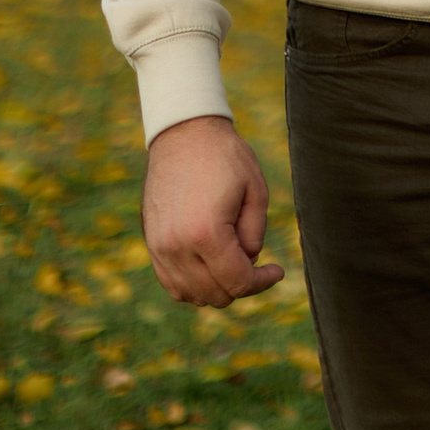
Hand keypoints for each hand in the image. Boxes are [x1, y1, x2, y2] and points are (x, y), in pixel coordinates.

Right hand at [141, 116, 283, 307]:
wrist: (184, 134)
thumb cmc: (226, 158)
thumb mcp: (256, 193)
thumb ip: (255, 236)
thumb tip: (247, 263)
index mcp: (206, 234)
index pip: (237, 282)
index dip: (262, 282)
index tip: (278, 271)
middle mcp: (176, 247)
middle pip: (215, 294)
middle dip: (242, 285)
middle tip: (258, 264)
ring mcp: (159, 247)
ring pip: (191, 294)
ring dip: (218, 288)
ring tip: (235, 261)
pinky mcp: (151, 243)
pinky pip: (172, 283)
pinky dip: (194, 284)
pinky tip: (212, 266)